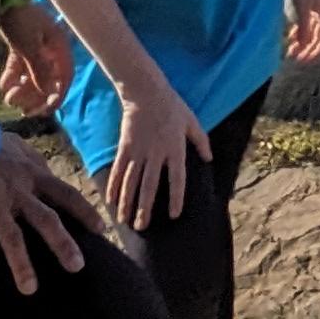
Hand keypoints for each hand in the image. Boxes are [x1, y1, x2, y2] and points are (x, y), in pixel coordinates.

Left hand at [0, 0, 72, 116]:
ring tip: (9, 97)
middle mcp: (50, 49)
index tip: (46, 111)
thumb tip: (49, 93)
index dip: (57, 95)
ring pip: (32, 76)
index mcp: (59, 47)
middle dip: (35, 96)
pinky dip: (12, 78)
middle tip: (22, 110)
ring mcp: (35, 47)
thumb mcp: (29, 45)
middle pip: (47, 80)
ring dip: (22, 90)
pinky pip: (19, 68)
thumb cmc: (20, 19)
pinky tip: (3, 85)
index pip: (64, 77)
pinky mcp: (20, 46)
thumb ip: (39, 70)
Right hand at [0, 134, 95, 297]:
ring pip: (11, 237)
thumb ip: (34, 162)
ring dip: (21, 264)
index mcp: (32, 174)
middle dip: (62, 243)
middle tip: (77, 266)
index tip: (101, 229)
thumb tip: (47, 172)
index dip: (84, 211)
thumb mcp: (18, 147)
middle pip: (45, 219)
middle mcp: (17, 191)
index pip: (65, 194)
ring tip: (30, 288)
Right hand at [105, 75, 208, 229]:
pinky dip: (113, 186)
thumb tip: (209, 160)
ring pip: (130, 182)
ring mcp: (138, 150)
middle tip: (141, 227)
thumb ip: (201, 141)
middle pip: (149, 185)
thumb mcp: (192, 121)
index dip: (176, 197)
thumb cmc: (172, 106)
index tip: (174, 215)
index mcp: (175, 148)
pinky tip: (110, 201)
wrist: (145, 91)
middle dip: (144, 208)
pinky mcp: (124, 147)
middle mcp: (155, 152)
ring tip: (123, 221)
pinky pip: (118, 170)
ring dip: (126, 202)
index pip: (177, 178)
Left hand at [285, 0, 319, 63]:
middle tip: (294, 58)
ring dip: (304, 42)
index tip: (302, 60)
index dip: (316, 53)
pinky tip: (291, 36)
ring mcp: (319, 9)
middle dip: (309, 50)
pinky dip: (301, 32)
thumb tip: (304, 46)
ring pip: (314, 32)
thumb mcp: (302, 7)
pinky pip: (309, 24)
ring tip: (291, 50)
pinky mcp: (311, 4)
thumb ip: (304, 28)